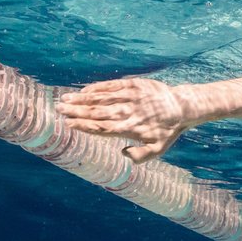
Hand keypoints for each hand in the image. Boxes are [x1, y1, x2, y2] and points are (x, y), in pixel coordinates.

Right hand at [56, 77, 188, 161]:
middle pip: (98, 112)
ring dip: (82, 98)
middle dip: (76, 111)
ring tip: (65, 99)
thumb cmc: (167, 131)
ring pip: (102, 98)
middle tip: (58, 109)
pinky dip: (97, 87)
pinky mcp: (134, 84)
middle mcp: (128, 112)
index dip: (84, 125)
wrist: (183, 106)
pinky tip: (84, 90)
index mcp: (131, 128)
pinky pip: (112, 85)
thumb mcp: (158, 149)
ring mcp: (130, 96)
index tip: (68, 124)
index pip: (103, 128)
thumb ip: (140, 156)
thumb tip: (122, 154)